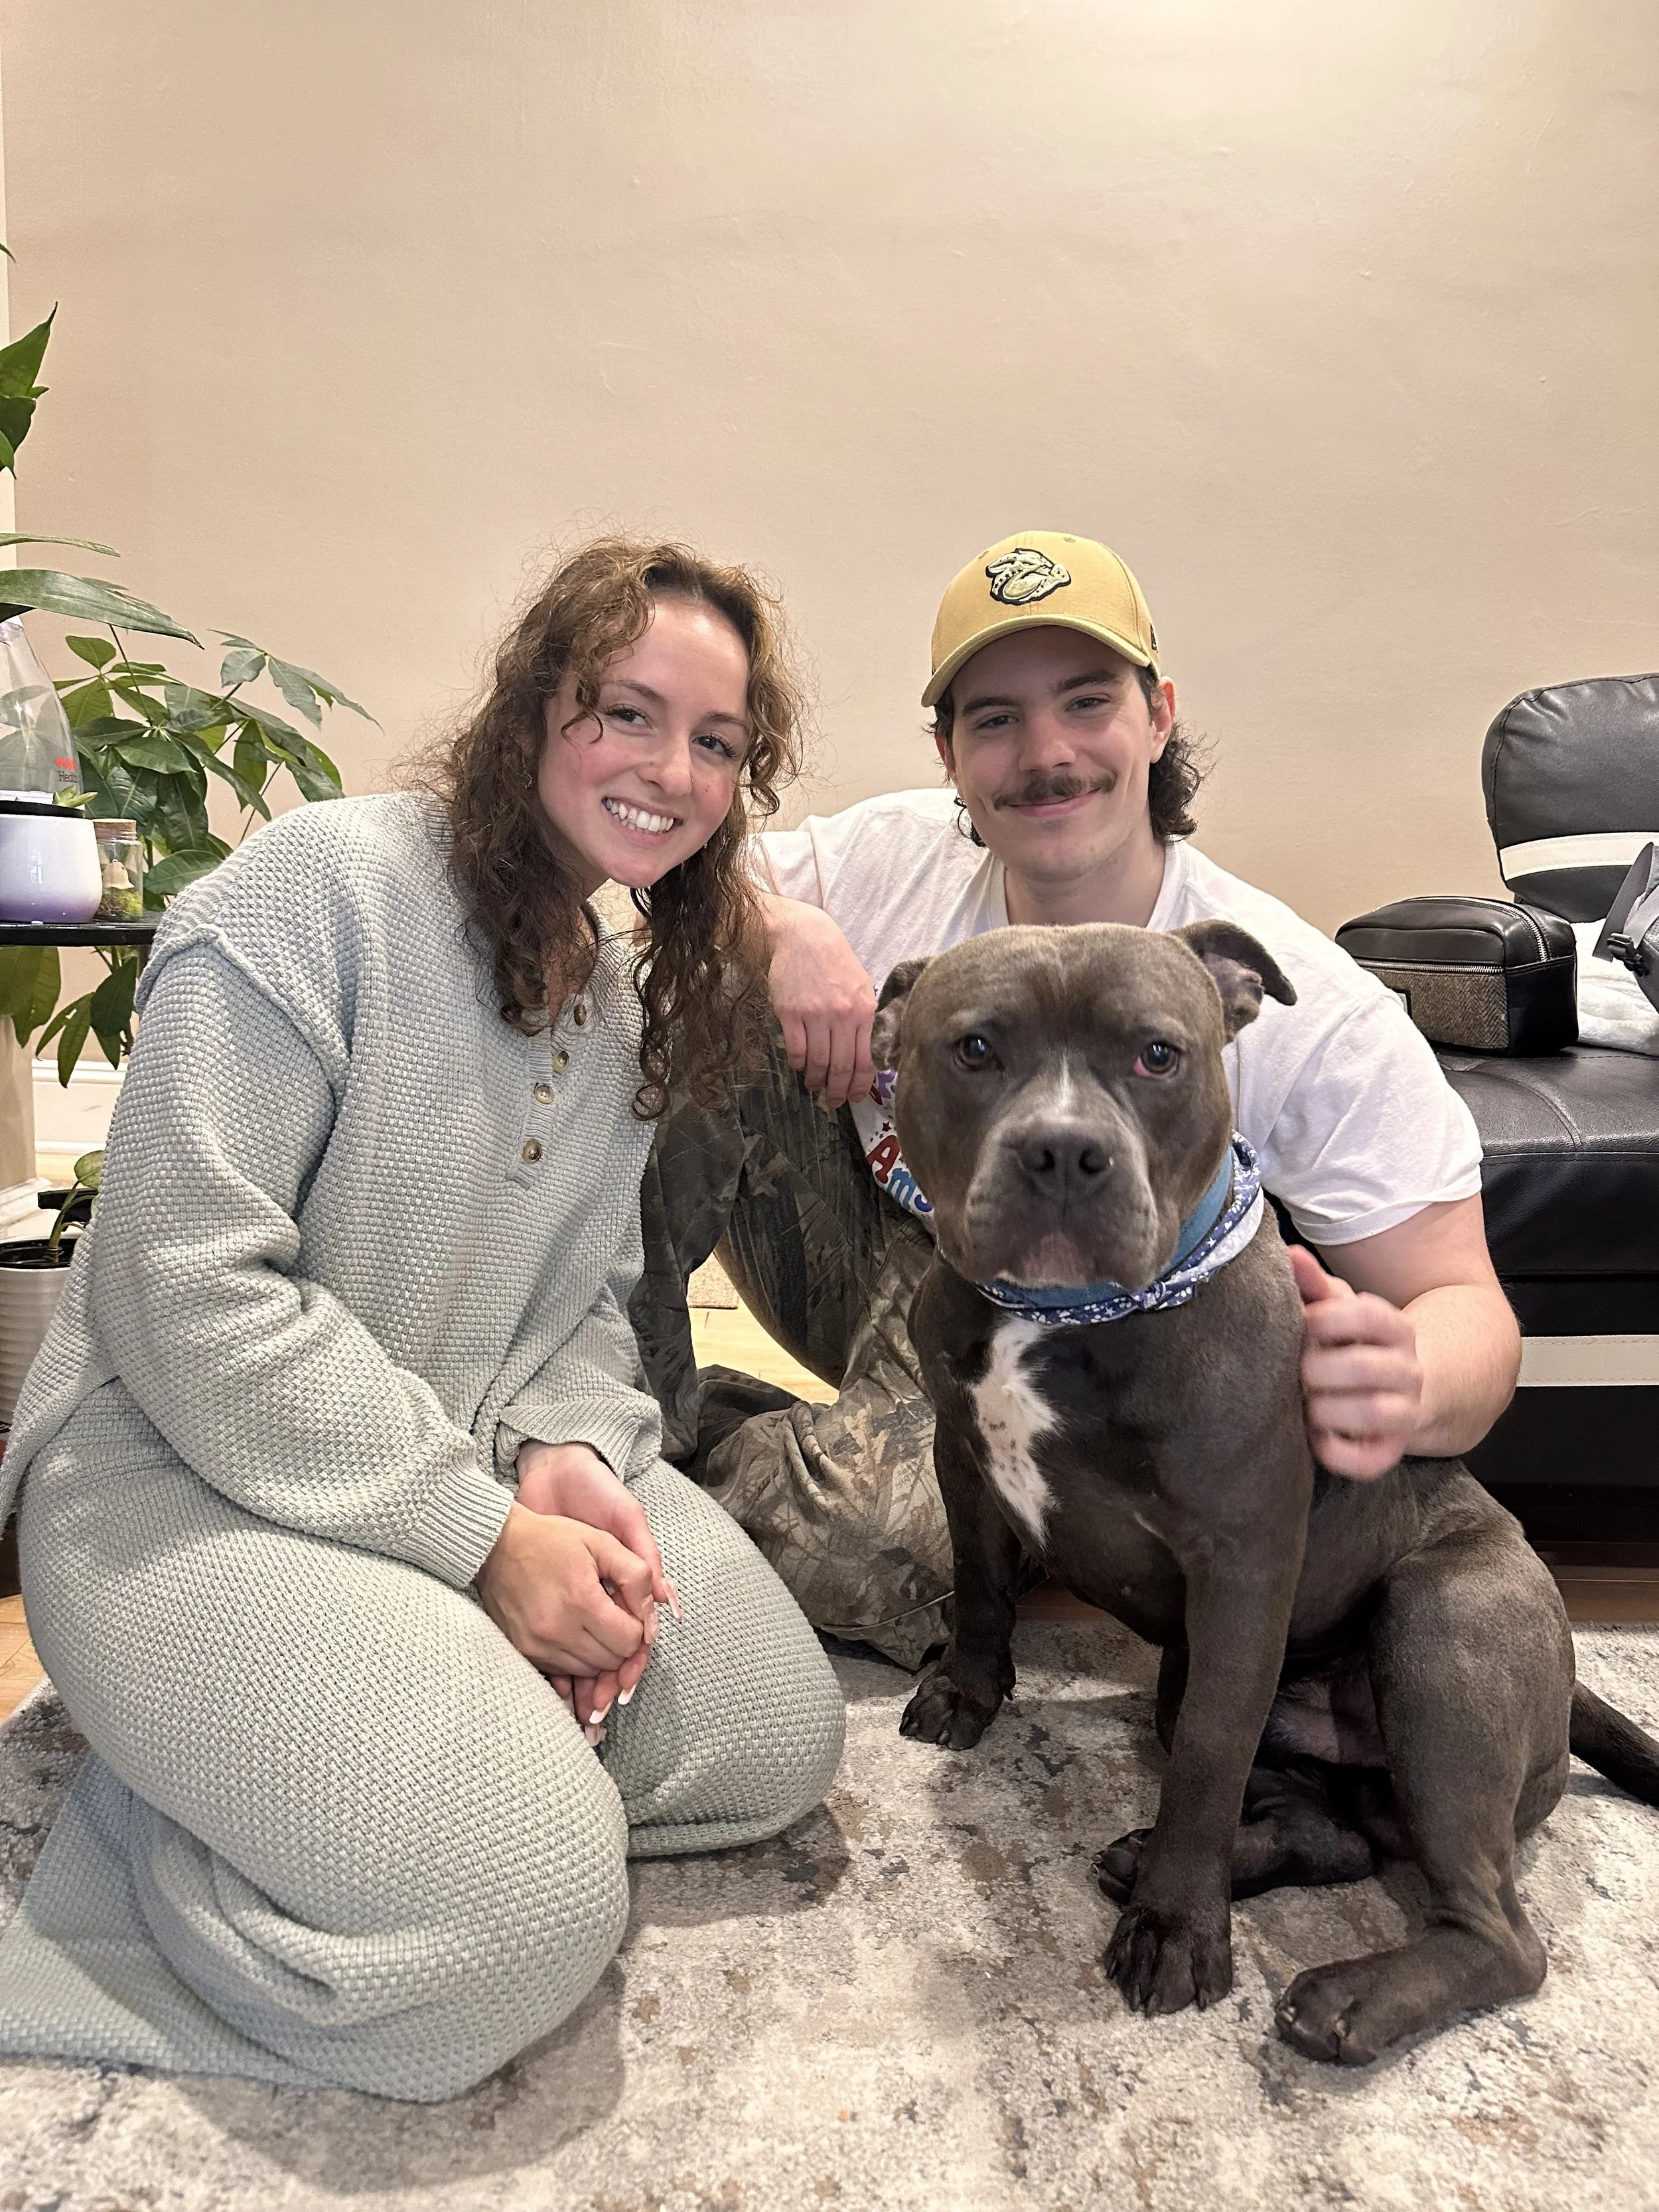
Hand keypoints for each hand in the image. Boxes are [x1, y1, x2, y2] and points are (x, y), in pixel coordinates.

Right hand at [477, 1506, 652, 1692]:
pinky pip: (563, 1672)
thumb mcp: (602, 1542)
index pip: (630, 1641)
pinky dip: (575, 1657)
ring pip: (589, 1671)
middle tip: (611, 1615)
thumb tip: (652, 1614)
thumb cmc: (551, 1539)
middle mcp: (558, 1630)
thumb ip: (637, 1575)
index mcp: (582, 1601)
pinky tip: (573, 1631)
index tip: (627, 1609)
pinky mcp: (524, 1652)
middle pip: (611, 1661)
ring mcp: (538, 1645)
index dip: (637, 1627)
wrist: (496, 1546)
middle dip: (620, 1641)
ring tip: (591, 1621)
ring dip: (599, 1652)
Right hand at [763, 894, 877, 1108]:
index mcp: (864, 1011)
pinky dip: (797, 1064)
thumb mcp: (860, 987)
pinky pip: (796, 1050)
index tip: (854, 1097)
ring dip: (816, 1079)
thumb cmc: (835, 962)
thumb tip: (867, 1055)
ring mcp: (816, 1015)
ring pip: (818, 1062)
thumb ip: (864, 1019)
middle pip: (842, 1067)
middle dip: (838, 1090)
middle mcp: (842, 1015)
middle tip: (833, 1101)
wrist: (805, 937)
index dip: (859, 1085)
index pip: (865, 1059)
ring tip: (814, 1084)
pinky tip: (799, 1065)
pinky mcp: (791, 1013)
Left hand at [1289, 1244, 1423, 1478]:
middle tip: (1295, 1370)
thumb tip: (1289, 1254)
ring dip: (1325, 1409)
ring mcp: (1406, 1412)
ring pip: (1371, 1413)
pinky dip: (1335, 1453)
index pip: (1366, 1314)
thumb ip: (1315, 1284)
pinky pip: (1368, 1461)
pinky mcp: (1390, 1450)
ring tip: (1304, 1403)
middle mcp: (1408, 1369)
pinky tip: (1314, 1437)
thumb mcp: (1340, 1309)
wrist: (1405, 1389)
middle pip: (1363, 1367)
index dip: (1325, 1319)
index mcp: (1395, 1327)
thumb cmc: (1355, 1343)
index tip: (1301, 1325)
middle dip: (1318, 1369)